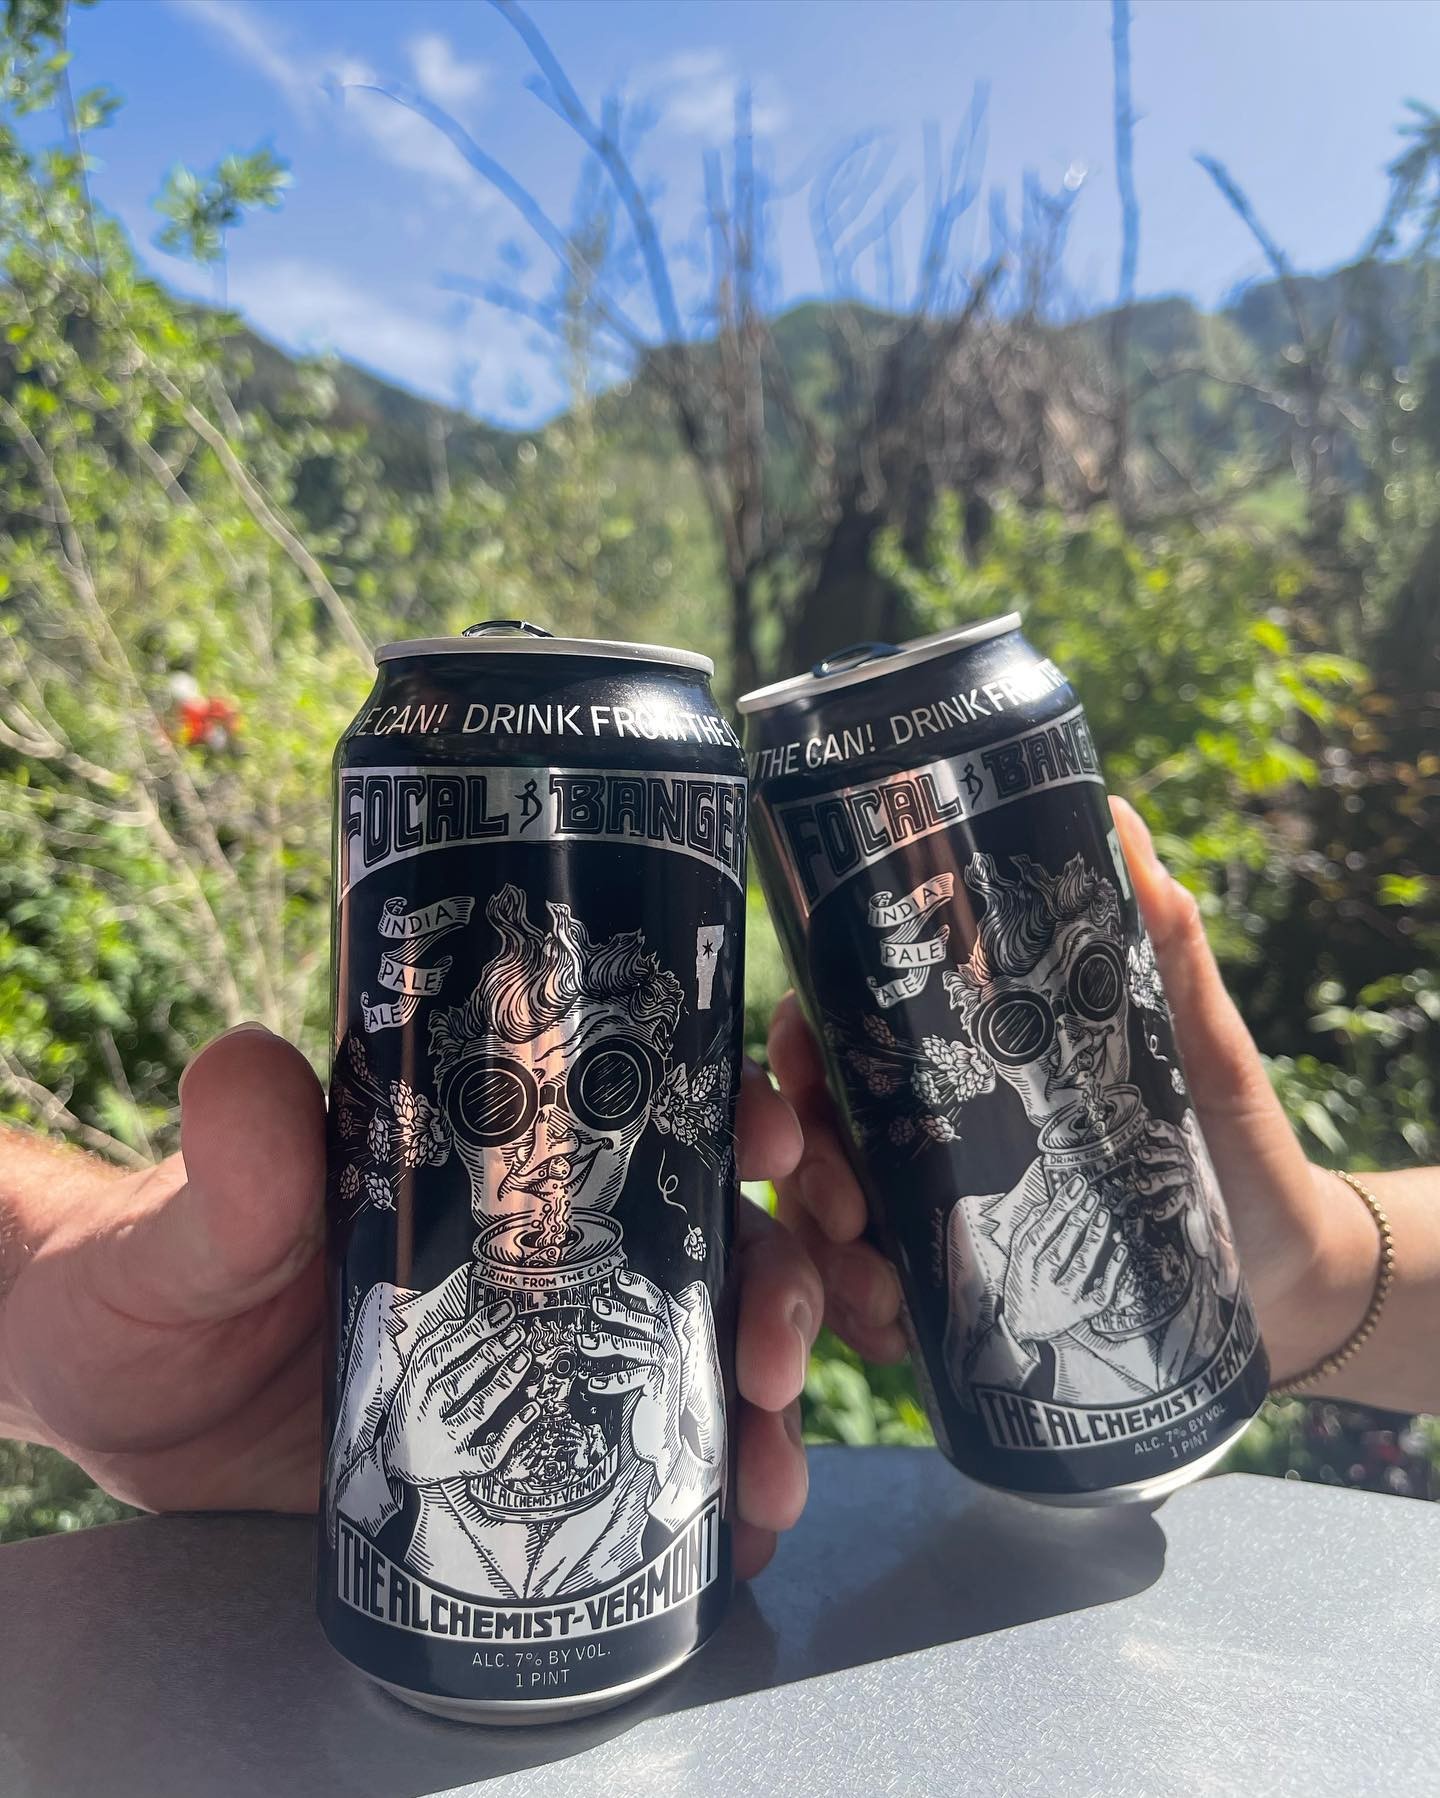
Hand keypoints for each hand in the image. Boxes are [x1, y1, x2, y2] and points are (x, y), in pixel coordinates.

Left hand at [0, 1043, 815, 1579]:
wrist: (120, 1401)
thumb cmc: (155, 1269)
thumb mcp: (196, 1213)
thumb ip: (233, 1160)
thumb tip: (250, 1067)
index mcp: (492, 1154)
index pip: (644, 1106)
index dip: (734, 1110)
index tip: (775, 1140)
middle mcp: (538, 1244)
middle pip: (704, 1238)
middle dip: (775, 1284)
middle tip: (776, 1354)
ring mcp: (537, 1348)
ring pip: (694, 1350)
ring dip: (763, 1404)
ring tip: (769, 1479)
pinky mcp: (522, 1448)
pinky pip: (639, 1458)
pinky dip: (705, 1492)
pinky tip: (735, 1535)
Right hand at [768, 796, 1377, 1388]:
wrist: (1286, 1280)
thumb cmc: (1233, 1142)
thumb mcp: (1198, 1043)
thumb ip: (1163, 943)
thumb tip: (1122, 822)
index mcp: (962, 1064)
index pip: (843, 1035)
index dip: (801, 1045)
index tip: (807, 1065)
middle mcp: (928, 1138)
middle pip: (815, 1132)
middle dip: (802, 1159)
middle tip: (845, 1196)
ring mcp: (934, 1222)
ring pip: (824, 1224)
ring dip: (823, 1251)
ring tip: (875, 1284)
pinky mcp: (957, 1304)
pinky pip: (873, 1310)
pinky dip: (863, 1320)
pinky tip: (887, 1327)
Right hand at [999, 1175, 1127, 1344]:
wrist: (1021, 1328)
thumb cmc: (1023, 1282)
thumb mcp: (1016, 1257)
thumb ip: (1026, 1230)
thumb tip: (1044, 1204)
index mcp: (1023, 1264)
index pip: (1042, 1230)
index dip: (1060, 1206)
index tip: (1077, 1185)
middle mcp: (1041, 1281)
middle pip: (1061, 1246)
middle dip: (1079, 1218)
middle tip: (1094, 1195)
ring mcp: (1062, 1299)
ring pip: (1081, 1266)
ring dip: (1094, 1239)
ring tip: (1104, 1214)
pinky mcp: (1080, 1313)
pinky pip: (1100, 1293)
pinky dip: (1112, 1272)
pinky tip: (1122, 1249)